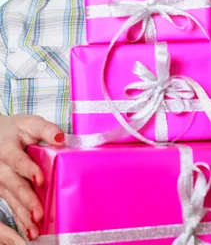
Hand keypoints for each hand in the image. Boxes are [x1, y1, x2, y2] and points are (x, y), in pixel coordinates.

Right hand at [0, 114, 64, 240]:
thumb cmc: (17, 130)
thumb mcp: (30, 123)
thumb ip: (45, 129)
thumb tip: (60, 137)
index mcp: (8, 150)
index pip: (19, 161)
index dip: (29, 170)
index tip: (40, 180)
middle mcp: (1, 168)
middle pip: (14, 185)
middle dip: (27, 200)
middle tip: (39, 214)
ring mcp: (1, 182)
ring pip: (12, 200)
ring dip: (23, 216)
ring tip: (35, 229)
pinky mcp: (3, 191)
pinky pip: (11, 207)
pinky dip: (21, 220)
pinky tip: (30, 232)